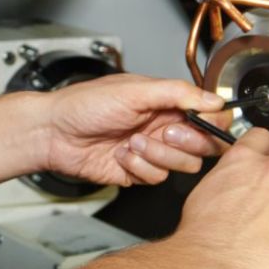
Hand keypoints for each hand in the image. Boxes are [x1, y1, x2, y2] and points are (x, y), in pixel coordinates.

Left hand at [33, 74, 232, 187]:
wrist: (53, 133)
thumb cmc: (85, 104)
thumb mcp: (135, 90)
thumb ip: (177, 92)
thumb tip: (215, 99)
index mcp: (167, 103)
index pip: (210, 116)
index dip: (213, 123)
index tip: (203, 123)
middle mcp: (164, 127)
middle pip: (204, 145)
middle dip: (187, 141)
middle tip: (165, 132)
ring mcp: (152, 152)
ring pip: (183, 165)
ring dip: (158, 154)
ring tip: (131, 141)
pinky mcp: (139, 173)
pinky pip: (157, 178)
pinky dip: (139, 167)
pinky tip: (119, 154)